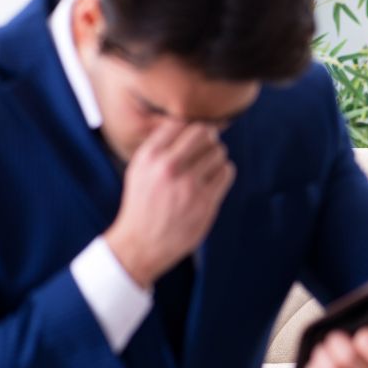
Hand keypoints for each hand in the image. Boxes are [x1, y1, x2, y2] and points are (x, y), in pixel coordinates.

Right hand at [105, 120, 235, 287]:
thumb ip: (160, 145)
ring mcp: (188, 184)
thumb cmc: (143, 202)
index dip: (190, 130)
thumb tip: (189, 123)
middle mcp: (168, 167)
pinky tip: (212, 181)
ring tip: (206, 169)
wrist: (142, 243)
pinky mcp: (205, 201)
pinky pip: (226, 171)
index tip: (191, 140)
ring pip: (219, 152)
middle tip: (205, 150)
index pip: (180, 123)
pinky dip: (223, 173)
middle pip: (204, 133)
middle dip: (208, 139)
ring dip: (216, 158)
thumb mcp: (140, 169)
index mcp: (149, 156)